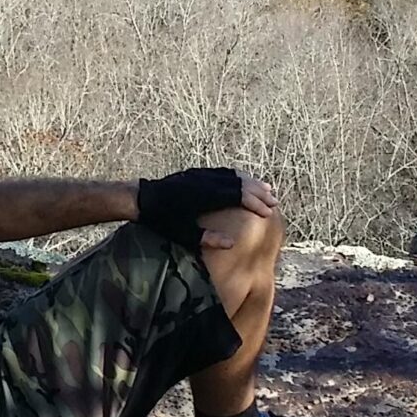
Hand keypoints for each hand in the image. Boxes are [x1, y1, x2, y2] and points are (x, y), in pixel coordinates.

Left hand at [135, 167, 280, 249]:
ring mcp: (201, 175)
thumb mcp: (183, 234)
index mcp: (205, 196)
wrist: (142, 199)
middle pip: (238, 183)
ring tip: (267, 189)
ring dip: (250, 182)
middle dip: (258, 192)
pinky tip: (244, 180)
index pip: (237, 196)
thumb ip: (207, 239)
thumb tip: (231, 243)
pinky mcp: (197, 173)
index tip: (268, 211)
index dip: (255, 203)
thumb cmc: (162, 220)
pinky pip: (222, 172)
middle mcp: (206, 181)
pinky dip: (237, 176)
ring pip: (232, 175)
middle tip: (274, 202)